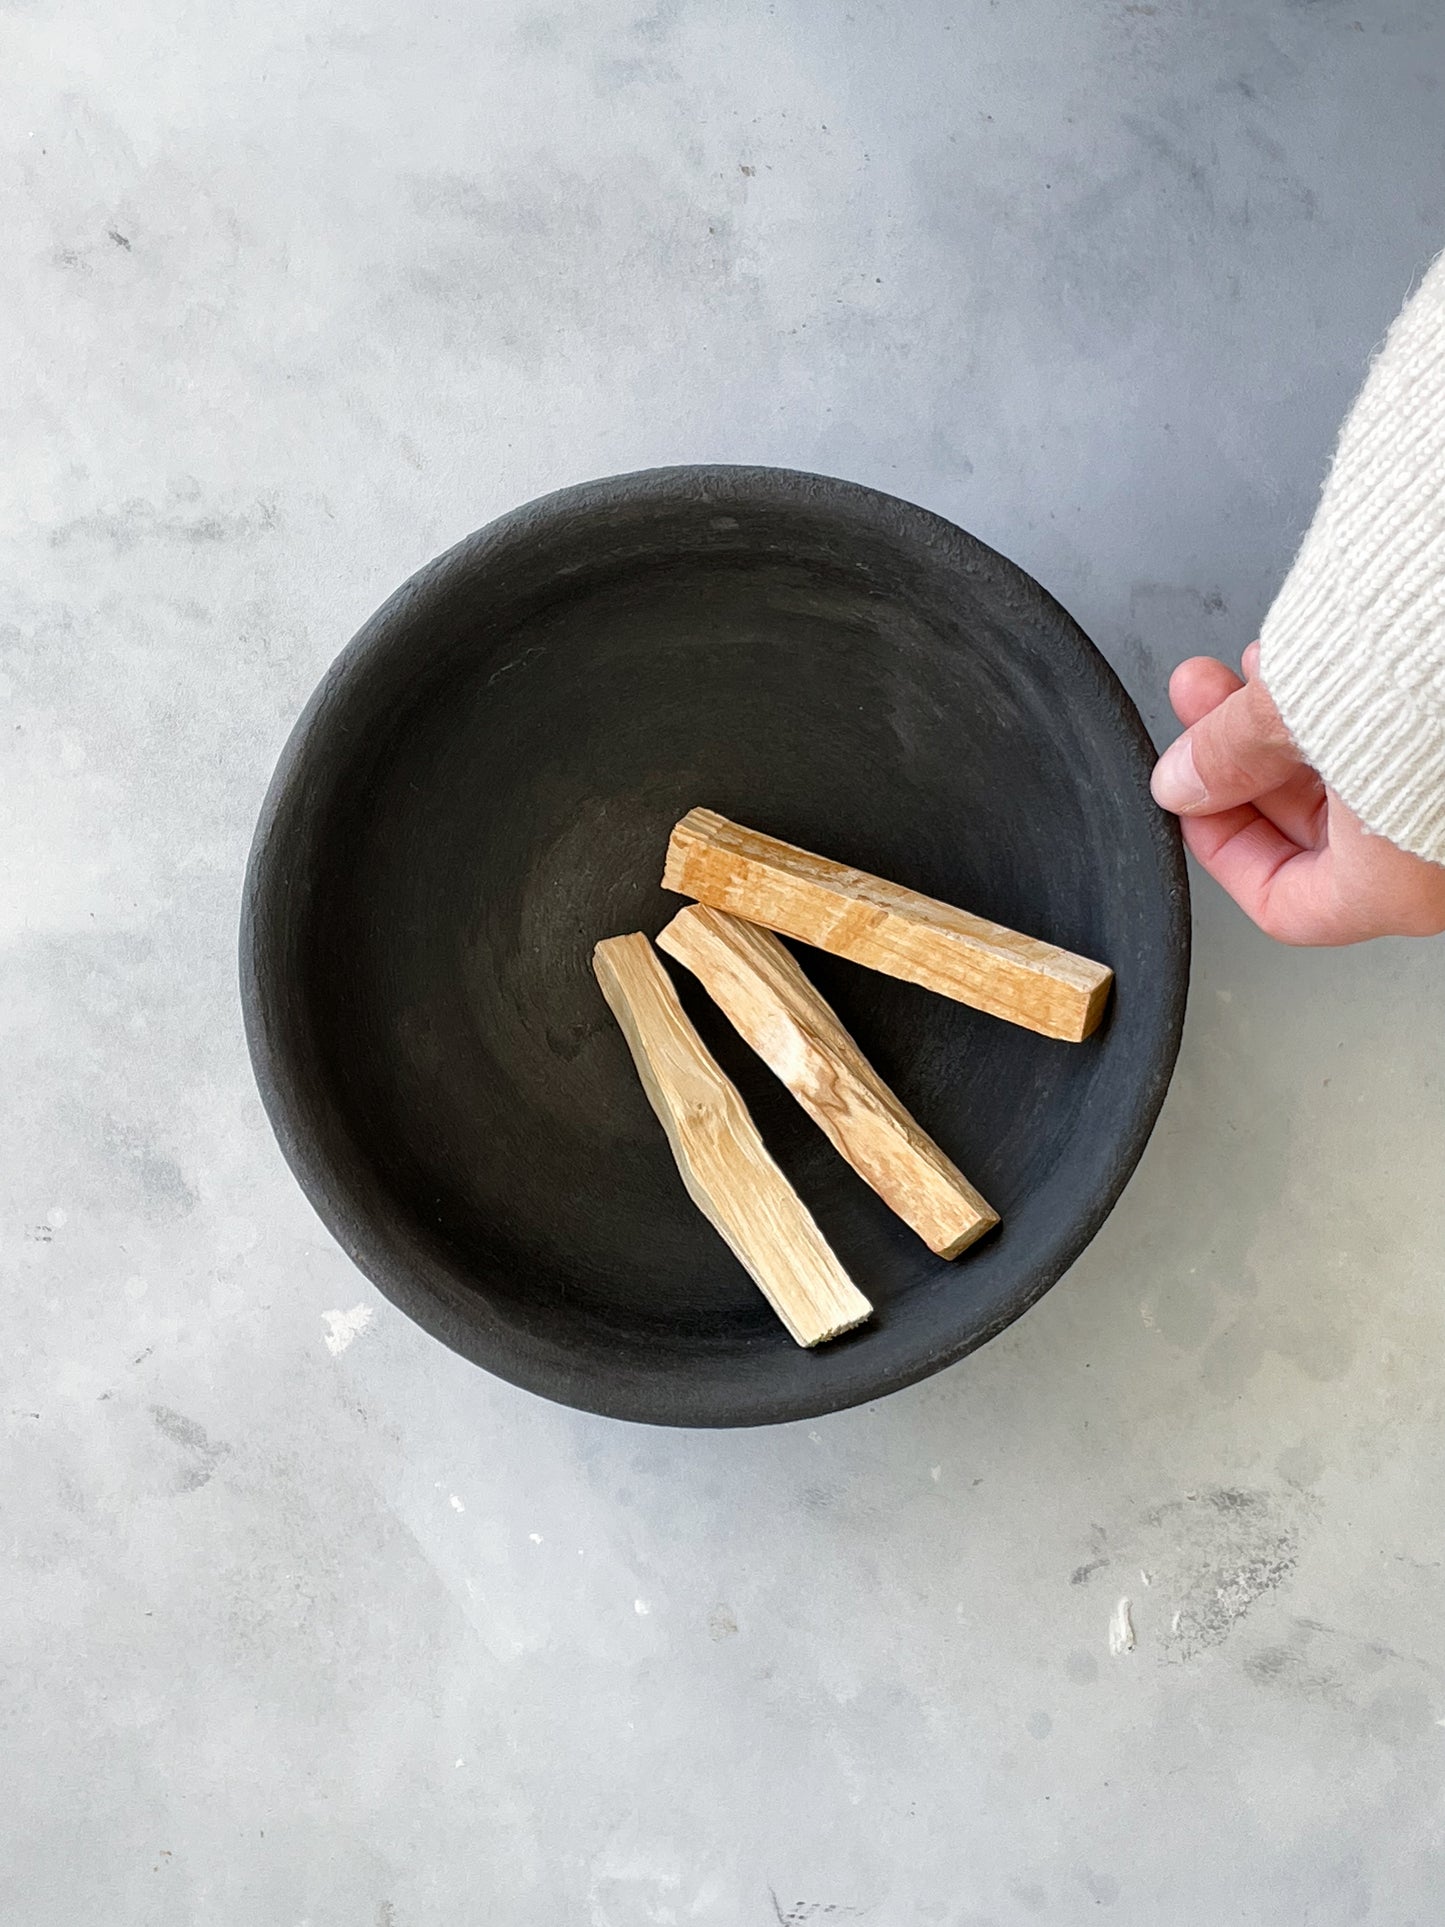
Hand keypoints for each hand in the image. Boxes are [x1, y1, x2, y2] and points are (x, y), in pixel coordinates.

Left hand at [1150, 644, 1444, 943]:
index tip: (1190, 799)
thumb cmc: (1433, 670)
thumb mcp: (1294, 714)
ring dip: (1287, 721)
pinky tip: (1311, 654)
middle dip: (1246, 760)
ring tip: (1243, 668)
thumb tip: (1187, 779)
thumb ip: (1228, 756)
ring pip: (1357, 778)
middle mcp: (1443, 858)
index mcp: (1402, 886)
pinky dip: (1346, 706)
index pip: (1288, 907)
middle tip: (1202, 709)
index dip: (1224, 851)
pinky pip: (1400, 743)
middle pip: (1318, 833)